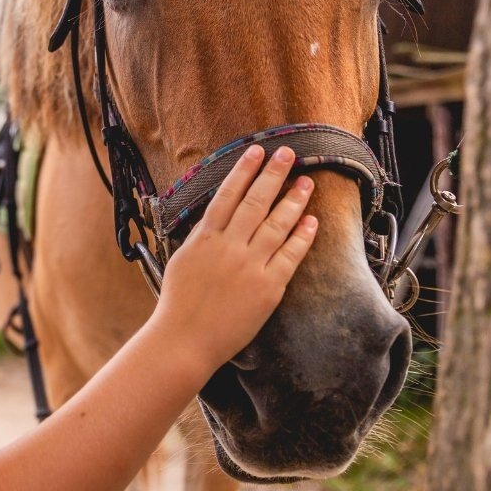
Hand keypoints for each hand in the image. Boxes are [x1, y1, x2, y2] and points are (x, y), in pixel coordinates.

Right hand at [151, 145, 318, 372]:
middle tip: (289, 153)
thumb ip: (202, 237)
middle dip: (274, 174)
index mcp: (205, 237)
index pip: (228, 194)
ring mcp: (250, 266)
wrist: (185, 340)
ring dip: (294, 200)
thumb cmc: (178, 303)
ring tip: (307, 182)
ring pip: (277, 224)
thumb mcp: (182, 259)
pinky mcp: (268, 287)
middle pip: (256, 201)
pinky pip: (290, 255)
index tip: (256, 151)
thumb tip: (216, 217)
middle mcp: (229, 246)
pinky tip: (312, 220)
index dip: (244, 170)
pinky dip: (302, 236)